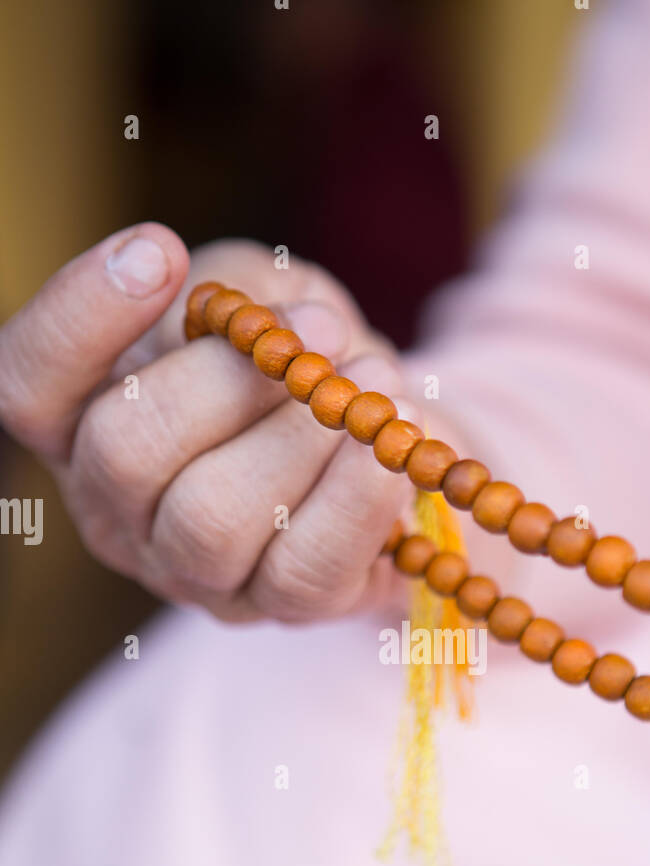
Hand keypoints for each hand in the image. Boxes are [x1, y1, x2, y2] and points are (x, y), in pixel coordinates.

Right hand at [0, 224, 410, 621]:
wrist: (390, 438)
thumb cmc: (302, 358)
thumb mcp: (260, 296)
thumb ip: (236, 295)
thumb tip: (260, 330)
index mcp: (83, 423)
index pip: (29, 385)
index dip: (80, 319)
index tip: (160, 249)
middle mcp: (118, 509)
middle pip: (122, 455)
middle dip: (223, 382)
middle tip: (315, 329)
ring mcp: (193, 572)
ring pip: (210, 520)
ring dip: (299, 437)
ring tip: (368, 380)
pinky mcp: (277, 608)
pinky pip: (303, 568)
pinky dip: (355, 500)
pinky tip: (389, 448)